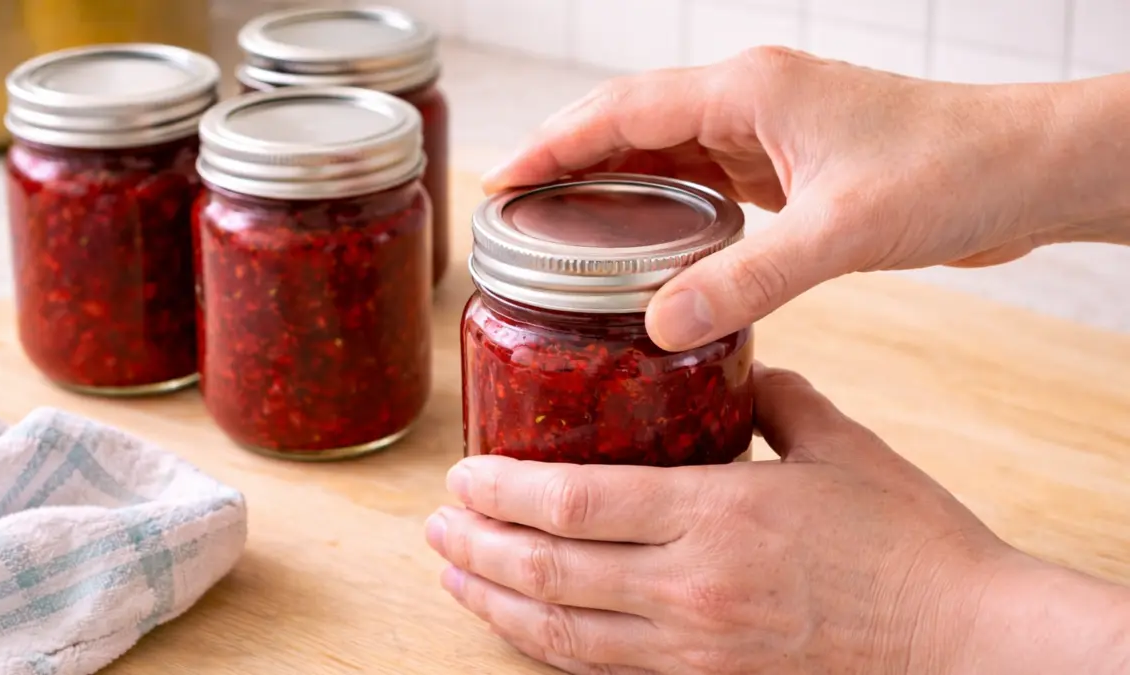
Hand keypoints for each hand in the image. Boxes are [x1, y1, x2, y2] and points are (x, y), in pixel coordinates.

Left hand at [425, 365, 1016, 673]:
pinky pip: (602, 669)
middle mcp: (691, 587)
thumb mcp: (840, 444)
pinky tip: (519, 626)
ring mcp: (694, 644)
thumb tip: (728, 363)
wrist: (964, 642)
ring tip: (452, 573)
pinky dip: (546, 647)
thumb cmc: (911, 541)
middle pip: (549, 570)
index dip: (504, 491)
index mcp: (719, 514)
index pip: (576, 502)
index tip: (464, 474)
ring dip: (495, 601)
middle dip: (478, 546)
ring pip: (562, 632)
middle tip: (437, 522)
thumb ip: (772, 396)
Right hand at [483, 49, 1129, 350]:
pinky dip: (667, 203)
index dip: (553, 146)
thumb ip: (749, 278)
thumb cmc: (953, 171)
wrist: (1027, 170)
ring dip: (616, 182)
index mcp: (750, 90)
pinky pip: (707, 177)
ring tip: (564, 229)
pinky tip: (649, 240)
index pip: (621, 110)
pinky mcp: (792, 164)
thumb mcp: (842, 230)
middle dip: (570, 162)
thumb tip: (661, 323)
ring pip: (667, 149)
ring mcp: (771, 129)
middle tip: (517, 213)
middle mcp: (751, 99)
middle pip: (632, 122)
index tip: (502, 182)